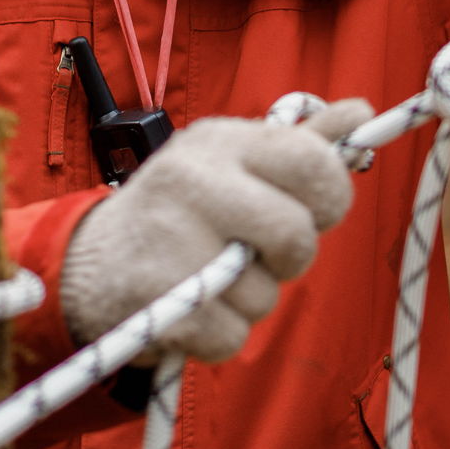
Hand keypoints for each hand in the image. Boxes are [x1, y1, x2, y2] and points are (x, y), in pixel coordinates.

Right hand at [60, 99, 372, 362]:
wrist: (87, 263)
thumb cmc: (181, 208)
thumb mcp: (230, 159)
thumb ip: (300, 142)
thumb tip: (363, 113)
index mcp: (220, 142)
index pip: (311, 160)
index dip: (331, 195)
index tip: (313, 210)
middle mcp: (192, 183)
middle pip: (296, 234)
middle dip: (294, 255)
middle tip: (264, 252)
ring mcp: (171, 243)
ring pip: (266, 294)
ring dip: (252, 298)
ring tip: (213, 277)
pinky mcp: (159, 304)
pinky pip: (233, 336)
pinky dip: (222, 334)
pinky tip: (195, 308)